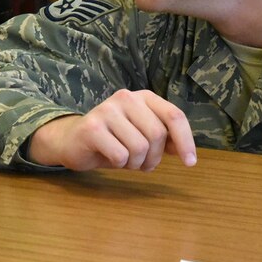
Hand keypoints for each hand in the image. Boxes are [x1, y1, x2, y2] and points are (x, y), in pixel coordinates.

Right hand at [27, 89, 197, 170]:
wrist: (72, 141)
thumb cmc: (112, 140)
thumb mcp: (142, 137)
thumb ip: (165, 139)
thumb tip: (186, 151)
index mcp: (143, 97)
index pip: (174, 116)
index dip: (186, 141)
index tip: (190, 163)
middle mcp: (126, 97)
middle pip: (157, 135)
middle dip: (154, 158)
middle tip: (143, 164)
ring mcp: (107, 110)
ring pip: (140, 148)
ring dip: (136, 164)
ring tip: (125, 161)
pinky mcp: (92, 127)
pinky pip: (121, 155)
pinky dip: (120, 165)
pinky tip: (110, 158)